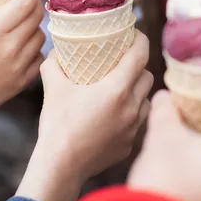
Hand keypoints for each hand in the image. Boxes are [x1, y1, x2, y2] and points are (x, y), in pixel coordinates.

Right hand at [0, 0, 44, 138]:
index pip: (25, 1)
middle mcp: (10, 46)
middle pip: (37, 16)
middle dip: (34, 3)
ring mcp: (18, 65)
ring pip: (41, 36)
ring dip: (35, 26)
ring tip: (24, 23)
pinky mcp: (21, 82)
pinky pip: (39, 58)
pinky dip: (35, 49)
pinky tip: (25, 46)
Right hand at [15, 31, 152, 200]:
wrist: (61, 166)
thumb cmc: (58, 125)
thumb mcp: (53, 87)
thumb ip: (54, 64)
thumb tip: (56, 51)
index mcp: (117, 89)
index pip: (140, 54)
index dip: (139, 40)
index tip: (134, 34)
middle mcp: (131, 107)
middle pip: (147, 76)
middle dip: (138, 66)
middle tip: (123, 61)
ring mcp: (133, 128)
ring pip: (145, 100)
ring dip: (137, 91)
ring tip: (121, 88)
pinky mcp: (129, 144)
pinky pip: (137, 122)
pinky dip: (130, 113)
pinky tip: (114, 114)